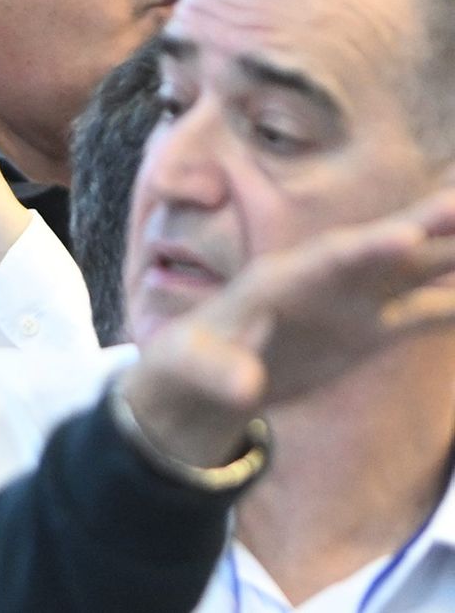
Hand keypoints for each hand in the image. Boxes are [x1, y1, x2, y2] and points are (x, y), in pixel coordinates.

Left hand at [123, 187, 454, 467]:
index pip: (328, 259)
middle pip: (380, 249)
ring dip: (452, 253)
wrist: (202, 380)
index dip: (367, 249)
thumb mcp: (189, 367)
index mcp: (278, 279)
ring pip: (412, 272)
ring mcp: (349, 303)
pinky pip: (421, 314)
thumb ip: (217, 371)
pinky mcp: (366, 331)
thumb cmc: (188, 362)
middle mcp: (322, 281)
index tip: (404, 237)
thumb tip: (245, 388)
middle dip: (423, 226)